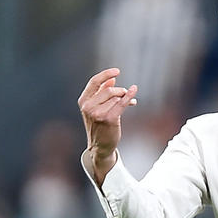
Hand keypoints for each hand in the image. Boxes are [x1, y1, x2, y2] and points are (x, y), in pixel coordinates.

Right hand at [77, 68, 136, 183]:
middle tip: (125, 93)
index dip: (106, 74)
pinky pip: (121, 103)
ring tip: (130, 101)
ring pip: (115, 98)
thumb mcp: (97, 108)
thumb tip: (111, 80)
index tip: (117, 71)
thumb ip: (102, 93)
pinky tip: (134, 91)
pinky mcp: (108, 119)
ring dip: (125, 97)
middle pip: (108, 90)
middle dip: (119, 91)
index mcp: (83, 101)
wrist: (100, 146)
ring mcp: (97, 113)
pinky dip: (129, 96)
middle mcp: (88, 107)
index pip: (94, 82)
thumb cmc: (99, 126)